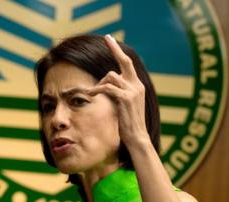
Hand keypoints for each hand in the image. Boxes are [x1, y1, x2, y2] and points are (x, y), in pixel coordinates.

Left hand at [87, 34, 150, 149]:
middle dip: (115, 48)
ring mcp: (133, 90)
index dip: (118, 52)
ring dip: (99, 83)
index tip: (110, 40)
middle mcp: (137, 85)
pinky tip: (91, 94)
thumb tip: (106, 83)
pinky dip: (97, 89)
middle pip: (124, 61)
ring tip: (93, 92)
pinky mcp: (126, 98)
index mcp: (137, 85)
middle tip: (107, 38)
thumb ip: (119, 91)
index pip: (128, 64)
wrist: (136, 137)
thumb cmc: (128, 123)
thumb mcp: (124, 104)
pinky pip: (107, 87)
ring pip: (111, 76)